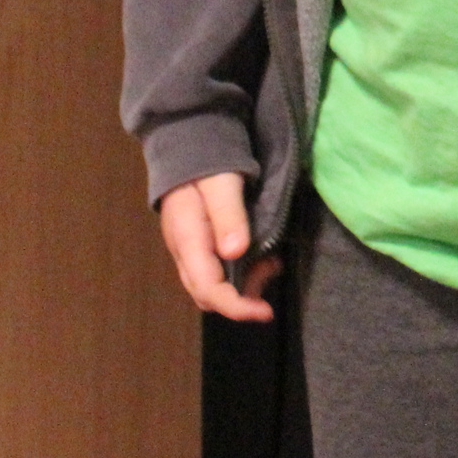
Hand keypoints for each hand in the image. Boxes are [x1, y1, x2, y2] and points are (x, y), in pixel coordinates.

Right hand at [158, 172, 279, 321]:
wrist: (187, 145)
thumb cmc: (207, 163)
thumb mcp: (222, 184)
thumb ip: (228, 215)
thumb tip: (235, 253)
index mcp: (188, 240)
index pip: (208, 289)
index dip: (236, 306)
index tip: (265, 312)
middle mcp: (185, 252)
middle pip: (208, 295)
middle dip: (242, 297)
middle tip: (272, 271)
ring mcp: (190, 250)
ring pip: (213, 286)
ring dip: (244, 284)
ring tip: (271, 261)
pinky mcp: (200, 245)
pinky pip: (218, 271)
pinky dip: (241, 272)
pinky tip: (262, 255)